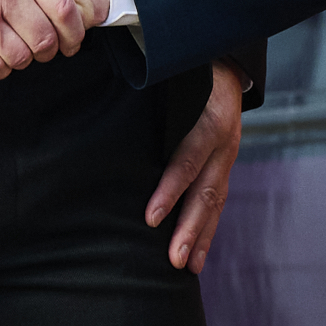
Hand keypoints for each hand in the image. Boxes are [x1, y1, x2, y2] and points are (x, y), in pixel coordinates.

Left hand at [143, 62, 249, 269]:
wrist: (228, 58)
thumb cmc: (189, 64)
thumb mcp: (173, 67)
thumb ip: (145, 81)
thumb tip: (97, 90)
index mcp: (211, 117)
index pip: (189, 158)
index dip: (171, 189)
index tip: (150, 218)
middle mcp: (224, 141)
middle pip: (207, 190)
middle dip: (190, 228)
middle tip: (172, 260)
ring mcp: (228, 155)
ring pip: (216, 202)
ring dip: (201, 237)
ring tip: (185, 267)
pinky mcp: (225, 165)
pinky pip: (218, 202)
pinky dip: (208, 230)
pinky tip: (196, 257)